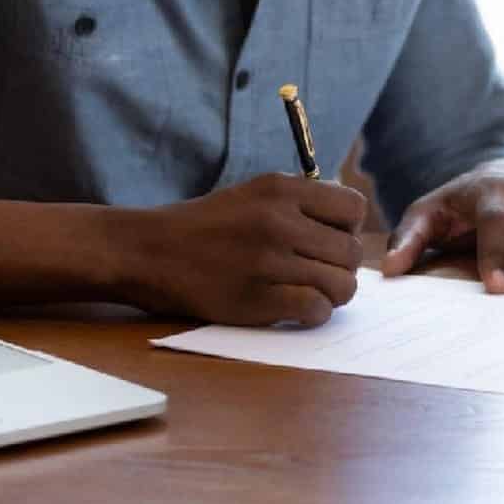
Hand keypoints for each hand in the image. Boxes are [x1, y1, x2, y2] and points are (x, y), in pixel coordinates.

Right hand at [107, 172, 366, 325]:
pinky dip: (313, 314)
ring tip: (310, 292)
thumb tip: (348, 225)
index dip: (348, 228)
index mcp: (281, 189)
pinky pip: (316, 310)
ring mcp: (268, 261)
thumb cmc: (206, 225)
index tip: (329, 240)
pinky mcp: (255, 299)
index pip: (354, 209)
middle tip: (318, 273)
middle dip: (342, 267)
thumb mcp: (253, 194)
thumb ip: (300, 203)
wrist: (149, 251)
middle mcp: (279, 221)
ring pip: (341, 285)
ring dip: (331, 294)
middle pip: (351, 252)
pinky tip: (295, 309)